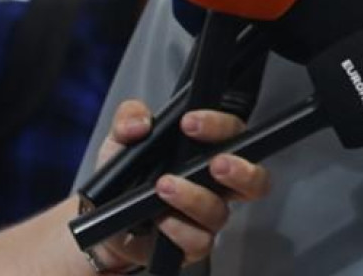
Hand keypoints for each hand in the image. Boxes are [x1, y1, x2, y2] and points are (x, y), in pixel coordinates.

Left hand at [84, 100, 270, 271]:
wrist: (106, 222)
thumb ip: (129, 118)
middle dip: (241, 171)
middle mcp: (218, 185)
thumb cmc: (128, 178)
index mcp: (209, 152)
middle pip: (256, 180)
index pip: (233, 133)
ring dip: (194, 198)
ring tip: (165, 186)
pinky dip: (179, 229)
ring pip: (221, 211)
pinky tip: (160, 219)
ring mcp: (208, 216)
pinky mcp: (194, 244)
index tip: (190, 122)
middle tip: (216, 163)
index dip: (220, 126)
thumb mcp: (122, 139)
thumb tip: (140, 124)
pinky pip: (198, 241)